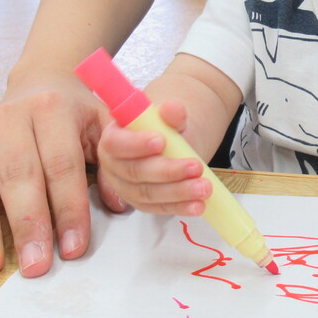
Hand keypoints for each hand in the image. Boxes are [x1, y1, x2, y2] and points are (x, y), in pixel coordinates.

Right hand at [0, 74, 121, 277]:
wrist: (44, 82)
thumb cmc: (78, 114)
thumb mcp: (106, 124)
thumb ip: (115, 159)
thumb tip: (119, 205)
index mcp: (51, 110)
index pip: (61, 165)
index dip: (69, 208)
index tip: (74, 249)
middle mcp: (8, 120)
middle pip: (16, 176)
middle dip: (26, 224)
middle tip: (35, 267)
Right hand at [95, 99, 213, 214]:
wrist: (170, 142)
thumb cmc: (164, 128)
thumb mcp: (170, 117)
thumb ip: (171, 113)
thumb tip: (173, 109)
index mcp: (113, 137)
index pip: (116, 143)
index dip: (136, 144)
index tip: (161, 141)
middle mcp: (114, 165)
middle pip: (135, 172)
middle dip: (167, 171)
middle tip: (195, 166)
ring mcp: (126, 187)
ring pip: (149, 193)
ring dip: (178, 192)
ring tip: (204, 187)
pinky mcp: (142, 203)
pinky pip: (159, 208)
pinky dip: (180, 207)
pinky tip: (198, 205)